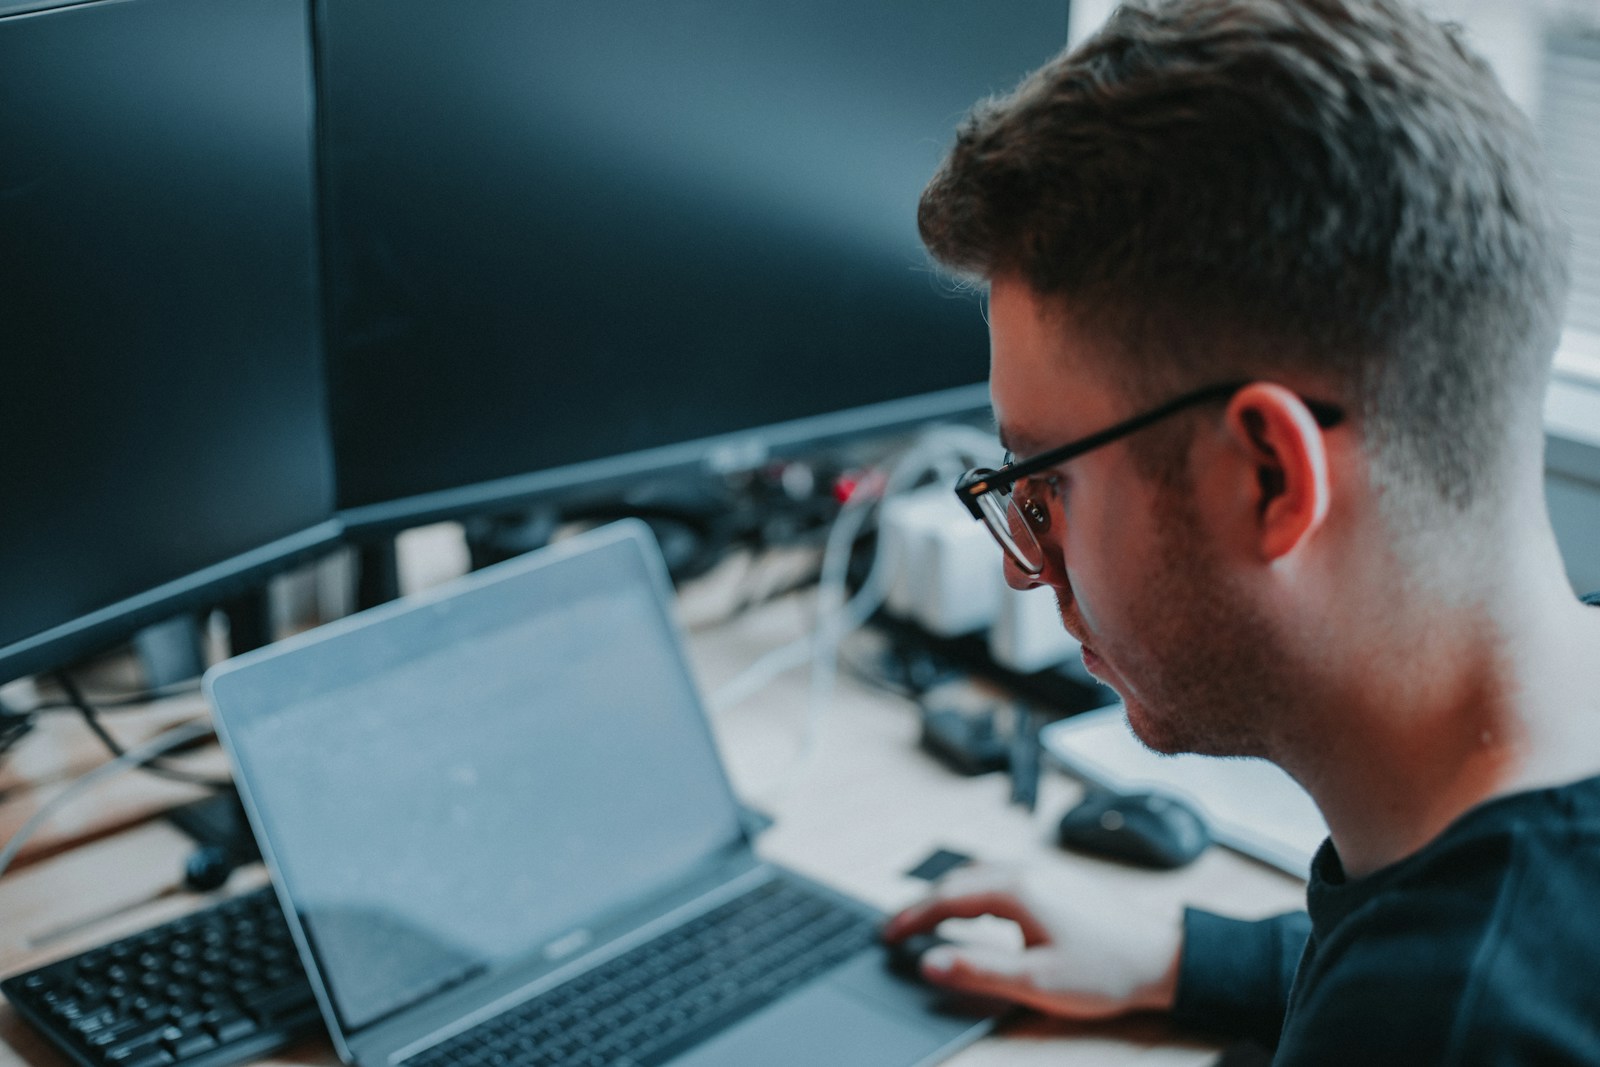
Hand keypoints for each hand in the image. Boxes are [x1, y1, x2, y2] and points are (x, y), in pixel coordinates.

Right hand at [882, 863, 1184, 1019]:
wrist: (1164, 957)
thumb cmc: (1107, 970)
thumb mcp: (1037, 981)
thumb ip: (979, 971)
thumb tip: (930, 962)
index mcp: (1017, 890)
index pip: (947, 898)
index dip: (912, 917)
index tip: (887, 934)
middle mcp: (1026, 871)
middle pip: (958, 880)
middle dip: (922, 904)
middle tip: (896, 929)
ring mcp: (1042, 872)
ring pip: (978, 874)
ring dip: (946, 894)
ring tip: (925, 918)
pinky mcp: (1055, 881)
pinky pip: (998, 876)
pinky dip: (971, 891)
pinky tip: (973, 909)